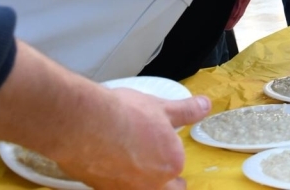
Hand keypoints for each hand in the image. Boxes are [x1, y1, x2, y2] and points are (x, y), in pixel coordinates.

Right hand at [50, 91, 210, 189]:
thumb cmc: (123, 115)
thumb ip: (187, 110)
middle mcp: (151, 185)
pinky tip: (109, 165)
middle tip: (159, 169)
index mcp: (171, 163)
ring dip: (141, 183)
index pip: (176, 164)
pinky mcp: (101, 189)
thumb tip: (205, 106)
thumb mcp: (163, 107)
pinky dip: (116, 180)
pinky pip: (116, 188)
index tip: (162, 144)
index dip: (169, 152)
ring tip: (133, 165)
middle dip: (167, 184)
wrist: (84, 124)